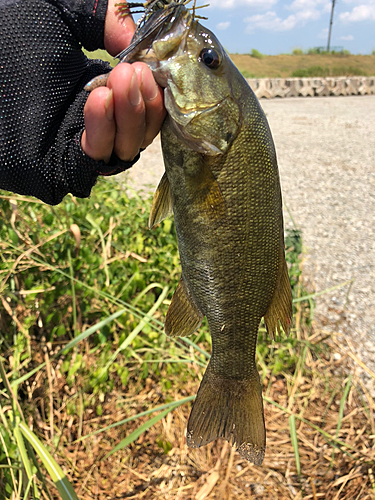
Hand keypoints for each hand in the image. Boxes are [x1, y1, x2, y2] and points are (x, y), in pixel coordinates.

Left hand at [81, 1, 165, 163]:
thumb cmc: (11, 33)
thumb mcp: (65, 15)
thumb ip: (105, 18)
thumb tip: (135, 43)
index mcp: (102, 89)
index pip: (147, 101)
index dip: (159, 87)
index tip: (160, 64)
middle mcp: (100, 121)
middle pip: (145, 128)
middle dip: (148, 100)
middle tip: (139, 71)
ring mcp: (85, 144)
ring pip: (130, 145)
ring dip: (132, 113)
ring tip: (122, 78)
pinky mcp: (66, 164)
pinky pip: (99, 153)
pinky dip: (105, 127)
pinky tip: (101, 98)